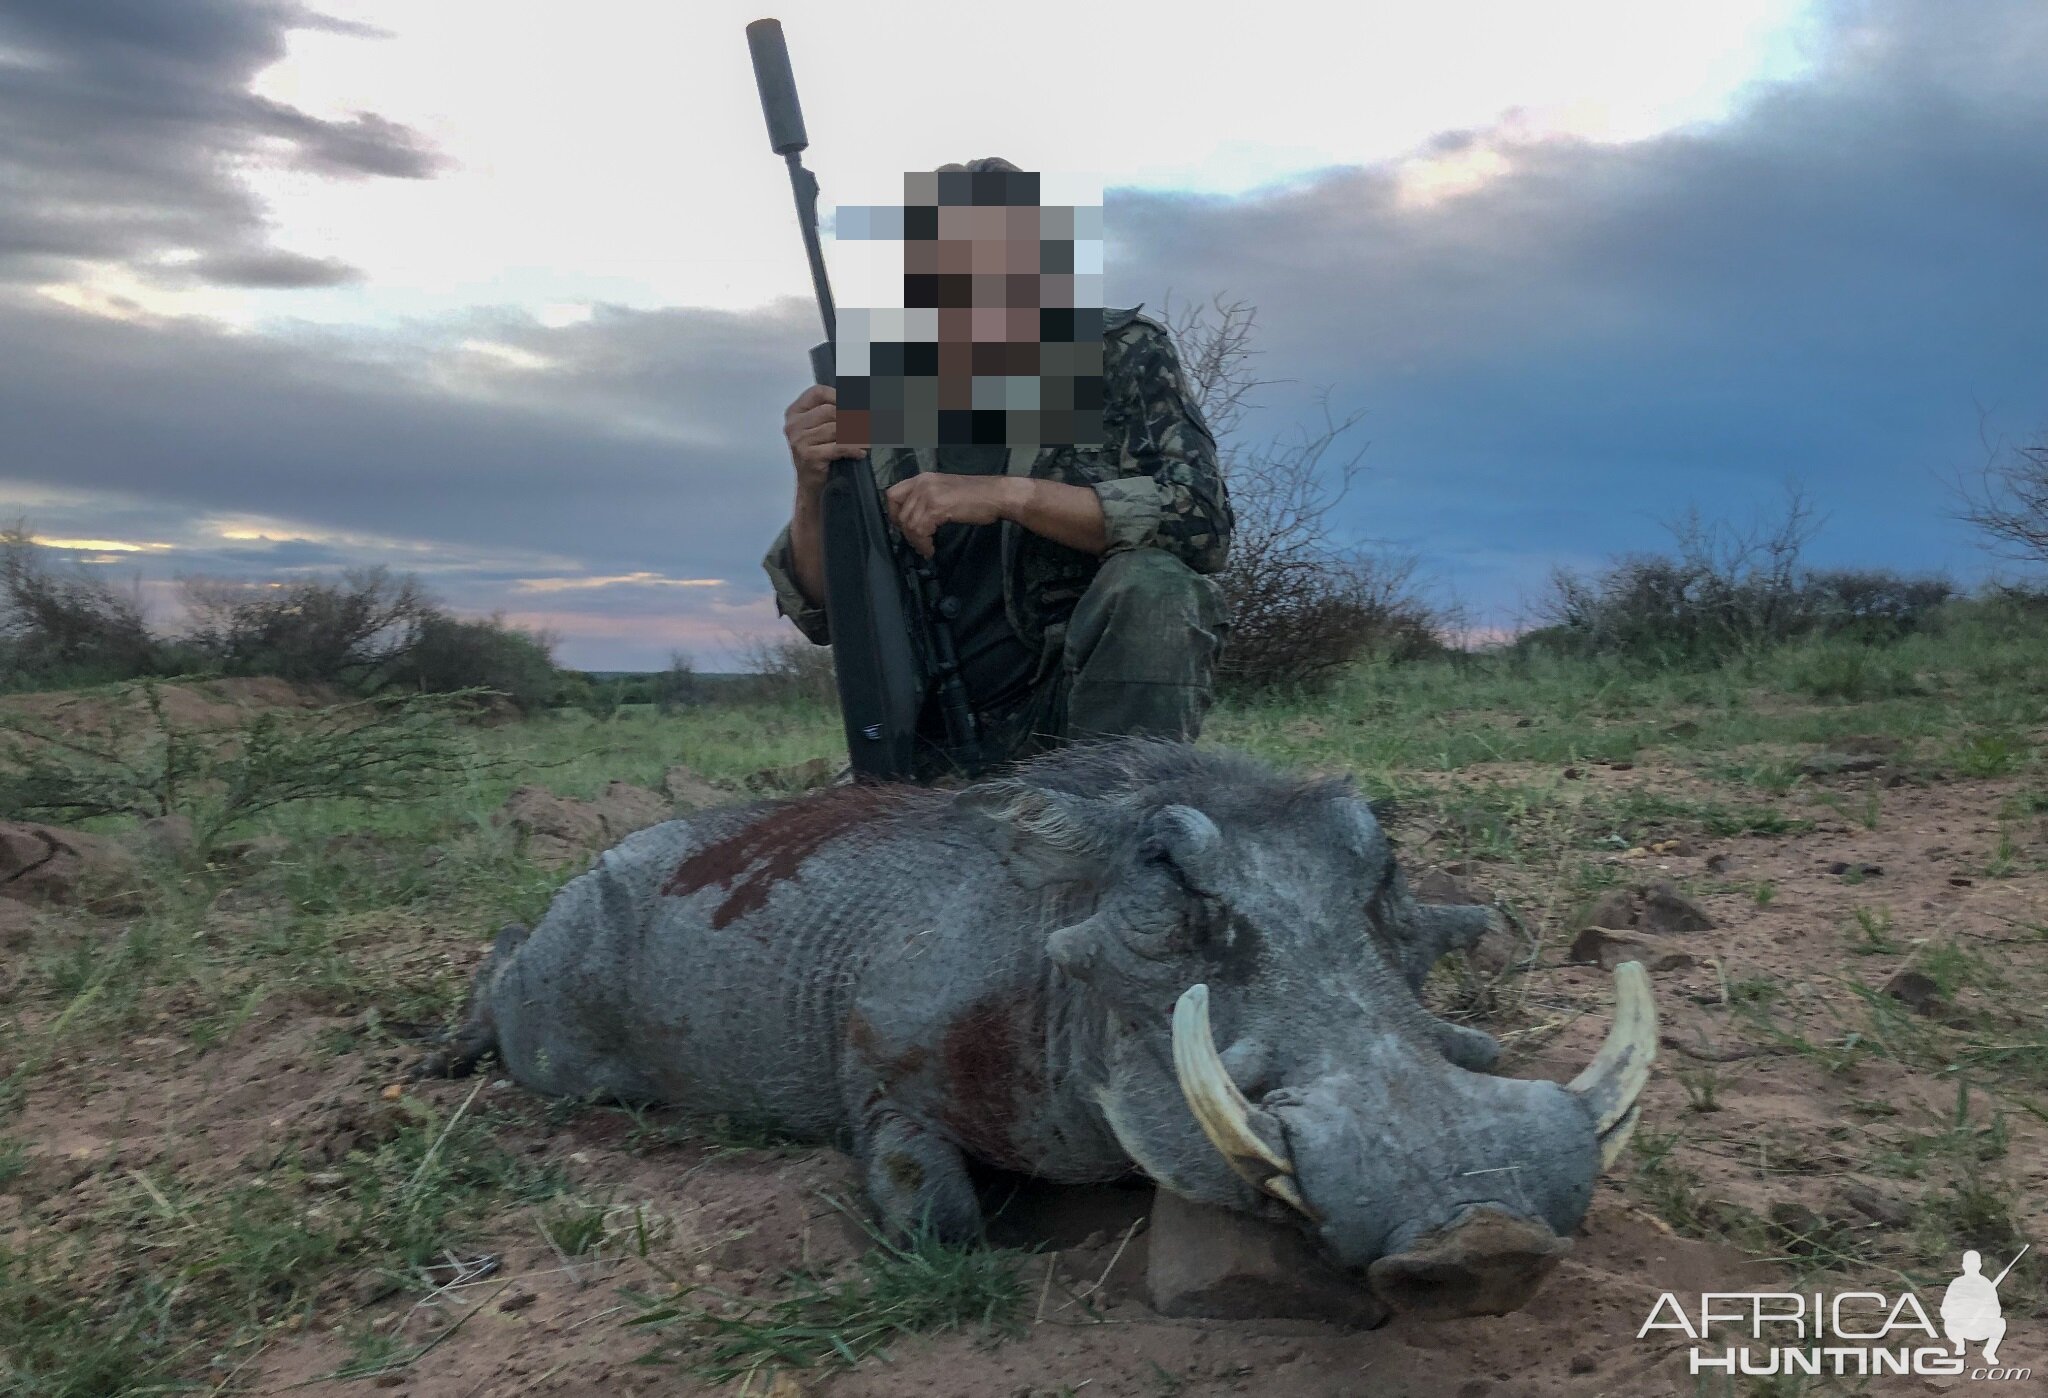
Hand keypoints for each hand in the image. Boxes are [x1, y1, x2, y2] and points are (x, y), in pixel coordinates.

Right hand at [783, 385, 866, 491]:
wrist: (810, 484)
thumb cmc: (819, 453)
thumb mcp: (820, 428)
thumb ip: (833, 412)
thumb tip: (861, 400)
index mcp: (794, 412)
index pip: (818, 392)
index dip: (839, 395)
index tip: (856, 403)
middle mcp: (794, 425)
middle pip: (830, 410)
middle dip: (853, 417)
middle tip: (869, 424)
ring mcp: (799, 440)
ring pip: (836, 428)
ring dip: (857, 435)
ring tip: (868, 440)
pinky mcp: (809, 456)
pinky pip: (839, 447)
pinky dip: (854, 449)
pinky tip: (861, 452)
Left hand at [885, 474, 1017, 557]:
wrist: (996, 495)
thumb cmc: (977, 496)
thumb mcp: (945, 492)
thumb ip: (926, 500)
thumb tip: (913, 519)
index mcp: (922, 478)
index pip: (892, 494)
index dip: (893, 514)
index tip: (903, 528)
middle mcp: (922, 483)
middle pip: (898, 512)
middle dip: (906, 532)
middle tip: (917, 543)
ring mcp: (929, 494)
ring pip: (908, 524)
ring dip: (916, 541)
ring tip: (926, 548)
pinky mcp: (937, 507)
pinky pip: (920, 530)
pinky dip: (923, 544)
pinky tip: (931, 549)